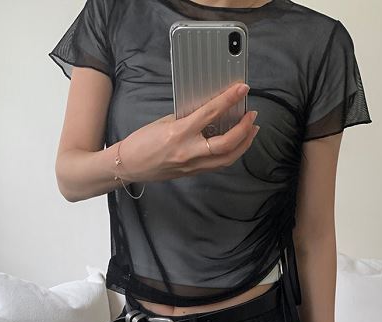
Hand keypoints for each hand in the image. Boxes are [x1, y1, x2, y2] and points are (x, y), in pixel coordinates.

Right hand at [115, 82, 258, 182]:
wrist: (129, 166)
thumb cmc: (142, 142)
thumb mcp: (164, 123)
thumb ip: (187, 117)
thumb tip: (207, 110)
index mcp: (179, 134)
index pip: (210, 113)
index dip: (229, 100)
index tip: (241, 89)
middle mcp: (188, 152)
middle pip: (226, 144)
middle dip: (244, 130)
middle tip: (252, 116)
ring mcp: (192, 166)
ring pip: (227, 159)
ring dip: (243, 145)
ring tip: (251, 131)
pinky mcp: (193, 173)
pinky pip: (217, 164)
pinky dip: (231, 153)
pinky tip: (236, 144)